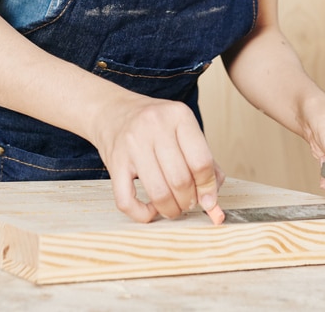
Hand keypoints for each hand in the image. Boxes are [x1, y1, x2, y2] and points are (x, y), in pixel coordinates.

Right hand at [89, 94, 224, 224]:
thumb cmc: (153, 124)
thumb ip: (205, 161)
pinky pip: (127, 201)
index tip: (208, 200)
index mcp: (178, 115)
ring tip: (173, 207)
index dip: (208, 188)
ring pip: (158, 193)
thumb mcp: (183, 129)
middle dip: (189, 201)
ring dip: (170, 210)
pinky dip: (143, 213)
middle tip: (189, 203)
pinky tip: (150, 208)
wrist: (112, 110)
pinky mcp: (115, 162)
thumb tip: (213, 200)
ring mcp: (132, 144)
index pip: (202, 161)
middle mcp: (154, 125)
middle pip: (181, 180)